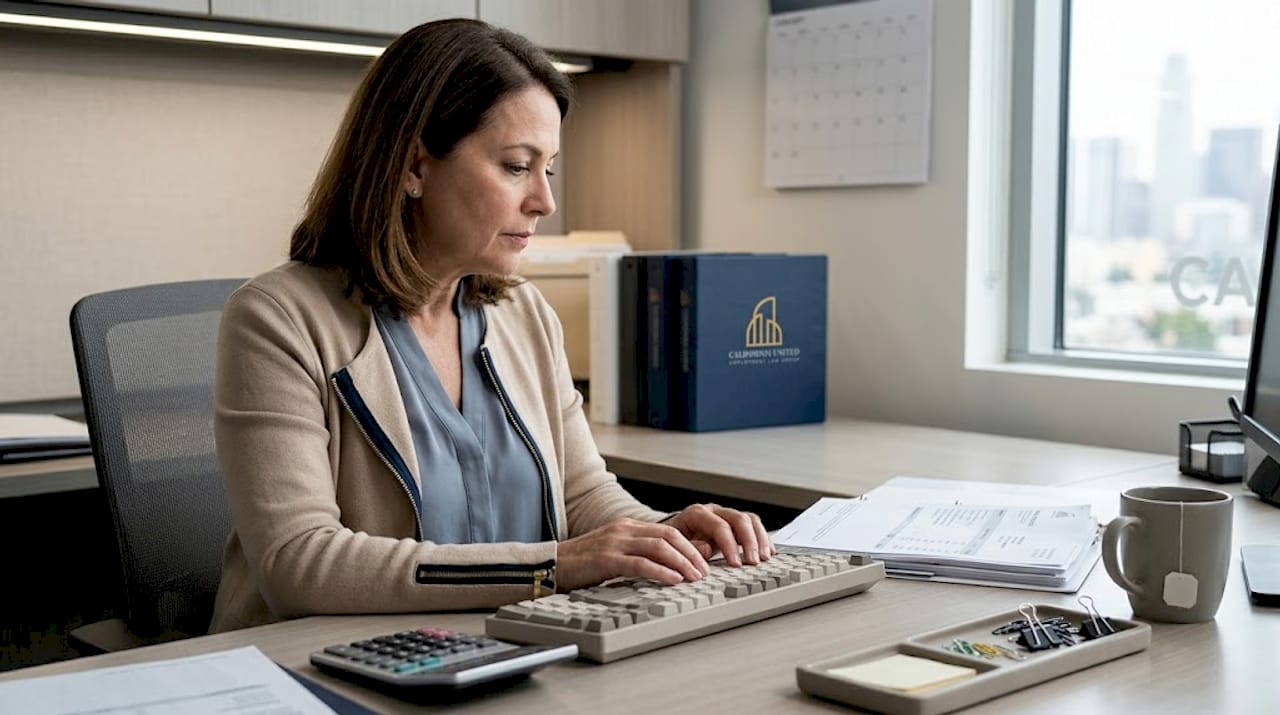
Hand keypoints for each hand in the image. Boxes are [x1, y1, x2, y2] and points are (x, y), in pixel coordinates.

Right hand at [555, 518, 710, 591]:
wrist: (549, 566)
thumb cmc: (582, 565)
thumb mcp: (615, 555)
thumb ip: (640, 555)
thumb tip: (671, 565)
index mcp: (627, 527)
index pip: (668, 531)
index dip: (690, 546)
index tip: (703, 563)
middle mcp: (623, 530)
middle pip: (669, 536)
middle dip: (691, 553)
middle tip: (704, 571)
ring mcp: (614, 543)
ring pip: (659, 547)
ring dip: (681, 563)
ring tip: (694, 577)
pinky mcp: (606, 559)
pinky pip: (640, 563)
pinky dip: (661, 571)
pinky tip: (672, 580)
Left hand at [663, 503, 775, 566]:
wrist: (671, 538)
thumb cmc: (672, 543)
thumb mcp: (674, 546)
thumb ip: (690, 548)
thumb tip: (707, 548)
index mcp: (696, 514)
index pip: (718, 525)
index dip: (729, 545)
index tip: (735, 564)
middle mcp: (713, 512)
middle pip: (738, 519)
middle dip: (748, 542)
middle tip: (752, 562)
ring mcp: (725, 516)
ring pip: (749, 520)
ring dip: (759, 540)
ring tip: (764, 559)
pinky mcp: (734, 525)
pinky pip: (753, 526)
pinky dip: (762, 539)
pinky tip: (767, 552)